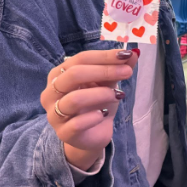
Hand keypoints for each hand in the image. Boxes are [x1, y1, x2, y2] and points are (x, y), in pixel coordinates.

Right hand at [39, 49, 136, 169]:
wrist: (93, 133)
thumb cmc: (96, 102)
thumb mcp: (108, 82)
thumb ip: (118, 67)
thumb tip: (135, 53)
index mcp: (59, 74)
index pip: (81, 59)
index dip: (104, 56)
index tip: (126, 55)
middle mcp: (51, 92)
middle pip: (75, 74)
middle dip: (104, 71)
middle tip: (127, 73)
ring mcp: (54, 114)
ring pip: (75, 99)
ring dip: (101, 94)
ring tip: (119, 95)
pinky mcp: (63, 133)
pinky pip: (77, 124)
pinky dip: (94, 117)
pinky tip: (105, 114)